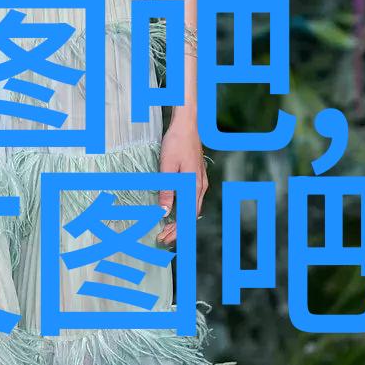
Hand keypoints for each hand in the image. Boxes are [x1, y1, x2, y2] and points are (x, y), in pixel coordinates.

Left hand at [157, 120, 207, 245]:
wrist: (188, 125)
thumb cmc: (177, 142)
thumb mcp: (166, 166)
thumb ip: (166, 190)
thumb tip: (163, 212)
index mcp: (193, 186)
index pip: (187, 217)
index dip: (176, 231)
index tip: (164, 238)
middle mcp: (200, 187)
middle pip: (191, 216)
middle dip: (177, 230)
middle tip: (163, 239)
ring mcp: (201, 182)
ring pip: (193, 209)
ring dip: (181, 221)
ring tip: (167, 229)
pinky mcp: (198, 178)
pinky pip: (192, 200)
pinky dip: (184, 211)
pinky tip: (175, 212)